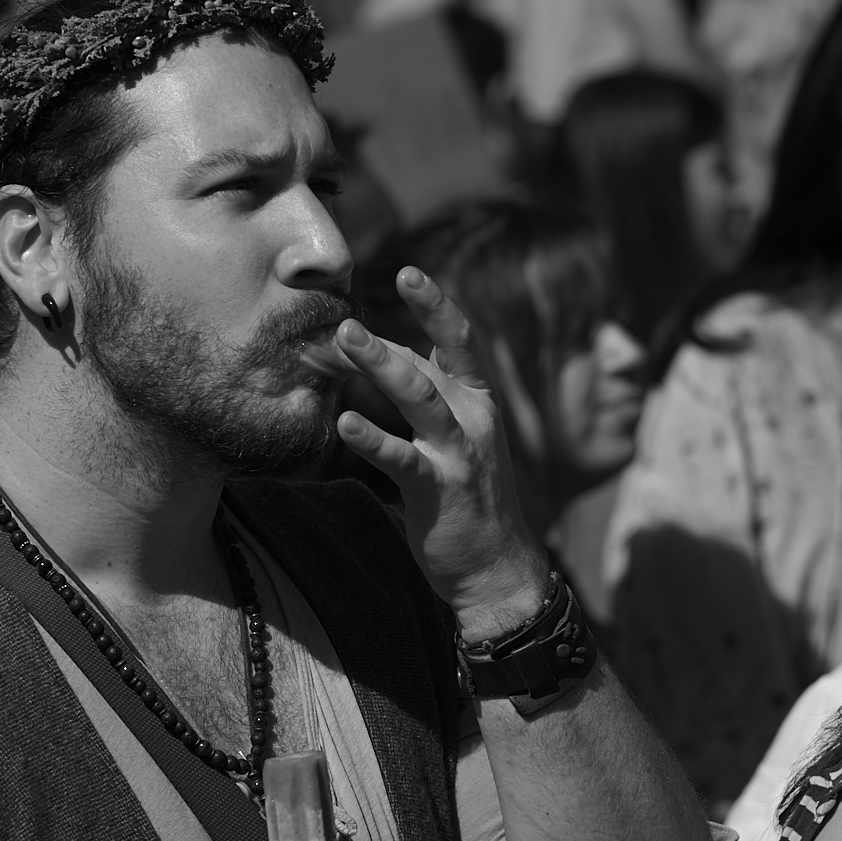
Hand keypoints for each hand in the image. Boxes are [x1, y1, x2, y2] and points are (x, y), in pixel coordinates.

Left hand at [335, 267, 547, 640]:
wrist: (496, 568)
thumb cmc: (468, 497)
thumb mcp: (453, 436)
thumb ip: (425, 394)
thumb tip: (381, 353)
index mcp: (479, 402)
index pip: (456, 343)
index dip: (432, 306)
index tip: (408, 273)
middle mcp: (474, 420)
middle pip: (433, 364)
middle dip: (392, 336)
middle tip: (349, 317)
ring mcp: (459, 455)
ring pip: (420, 399)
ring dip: (382, 367)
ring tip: (346, 343)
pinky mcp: (440, 490)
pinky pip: (402, 459)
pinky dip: (373, 440)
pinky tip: (345, 424)